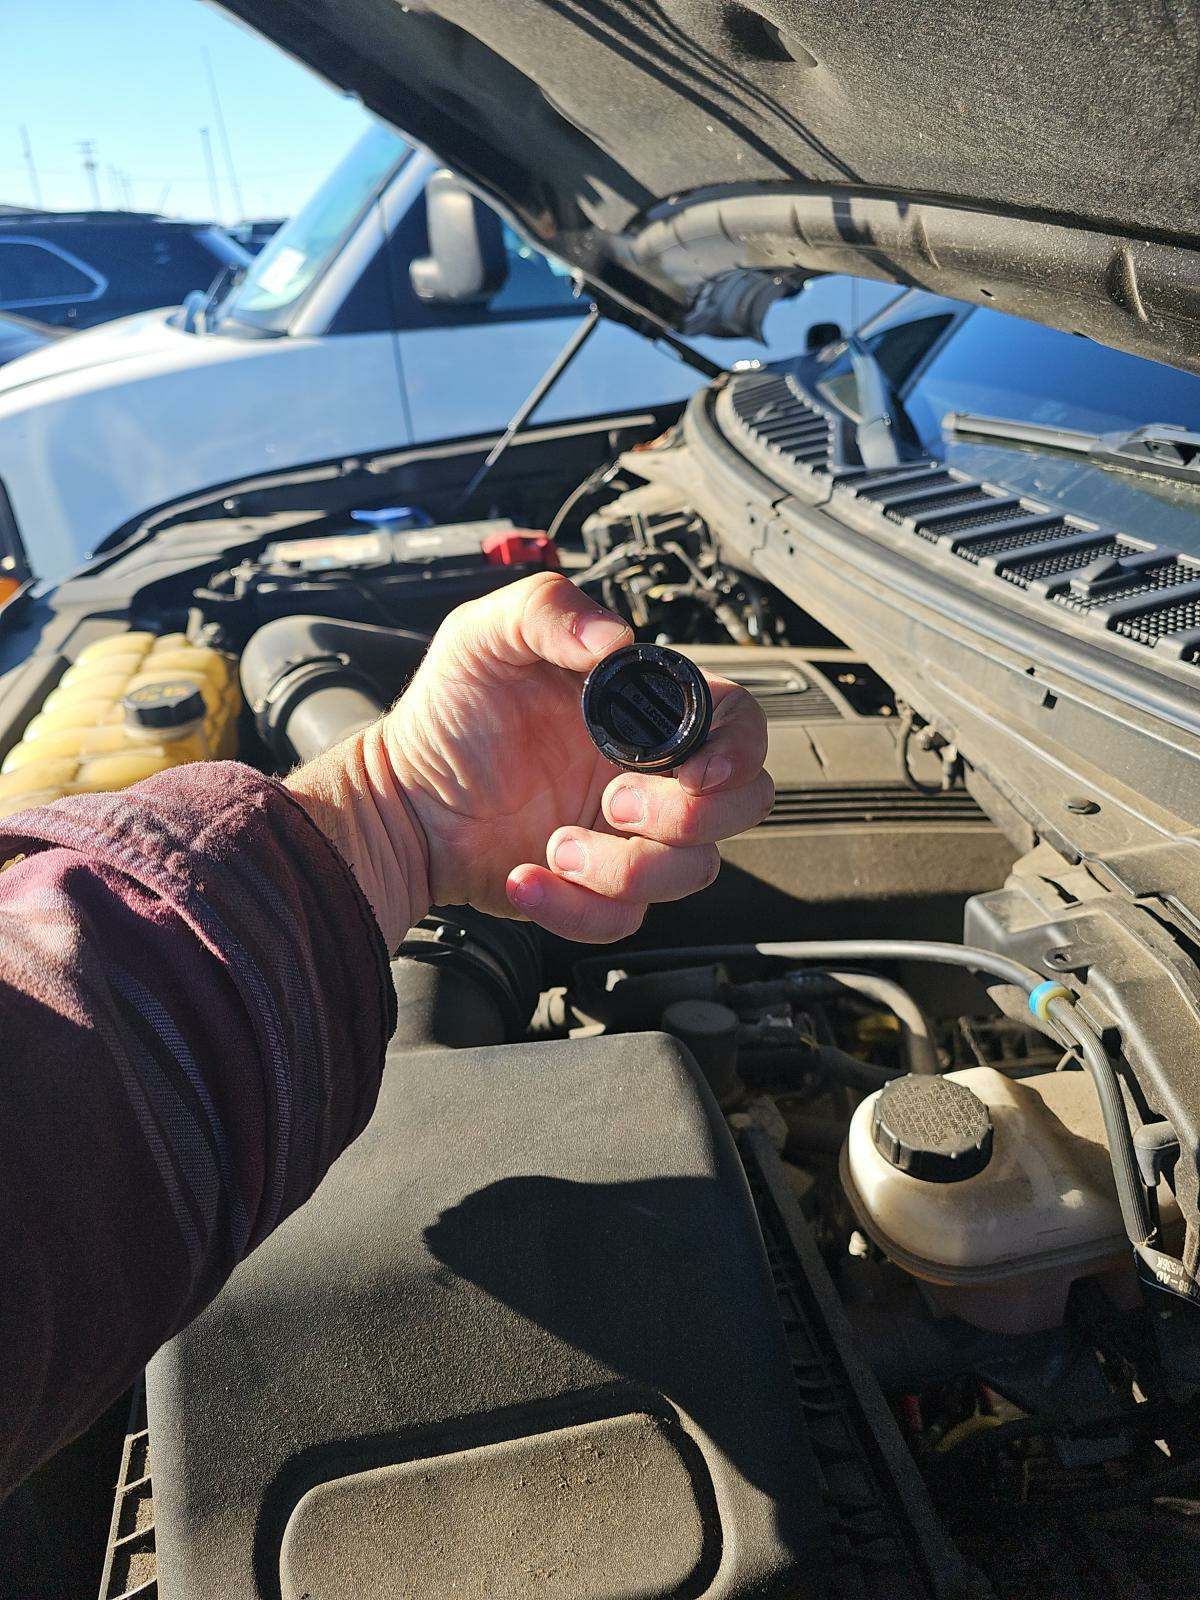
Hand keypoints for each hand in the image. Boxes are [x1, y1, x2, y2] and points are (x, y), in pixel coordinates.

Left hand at [287, 573, 772, 947]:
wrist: (402, 799)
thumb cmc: (447, 717)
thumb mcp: (486, 635)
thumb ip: (550, 610)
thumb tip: (617, 638)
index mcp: (643, 715)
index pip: (737, 726)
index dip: (737, 750)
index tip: (696, 768)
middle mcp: (648, 776)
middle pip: (741, 806)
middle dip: (690, 815)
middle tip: (615, 802)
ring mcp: (628, 839)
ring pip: (691, 872)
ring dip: (625, 866)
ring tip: (556, 842)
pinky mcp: (597, 892)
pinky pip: (624, 920)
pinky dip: (575, 906)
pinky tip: (526, 875)